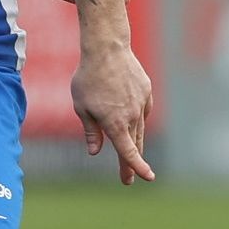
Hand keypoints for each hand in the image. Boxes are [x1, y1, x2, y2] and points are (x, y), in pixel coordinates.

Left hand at [72, 40, 154, 184]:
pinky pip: (142, 112)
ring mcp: (141, 103)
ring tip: (131, 156)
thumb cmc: (88, 78)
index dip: (136, 167)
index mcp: (115, 123)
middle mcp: (132, 116)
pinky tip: (131, 120)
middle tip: (128, 180)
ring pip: (140, 129)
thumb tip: (95, 152)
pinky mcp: (146, 92)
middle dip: (131, 163)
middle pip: (134, 145)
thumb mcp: (82, 107)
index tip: (146, 178)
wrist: (107, 49)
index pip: (128, 151)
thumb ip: (90, 131)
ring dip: (135, 143)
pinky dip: (136, 119)